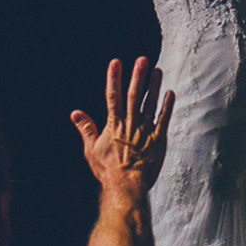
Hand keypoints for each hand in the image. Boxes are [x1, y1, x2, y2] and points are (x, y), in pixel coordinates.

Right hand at [70, 57, 175, 192]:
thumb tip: (75, 113)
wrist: (126, 186)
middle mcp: (130, 124)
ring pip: (150, 103)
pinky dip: (167, 106)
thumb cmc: (107, 170)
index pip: (113, 96)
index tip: (116, 62)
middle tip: (142, 59)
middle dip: (137, 76)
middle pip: (134, 95)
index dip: (114, 78)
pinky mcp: (158, 139)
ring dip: (154, 86)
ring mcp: (145, 131)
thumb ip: (85, 129)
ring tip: (157, 69)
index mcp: (114, 125)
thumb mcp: (91, 149)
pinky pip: (163, 119)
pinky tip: (170, 93)